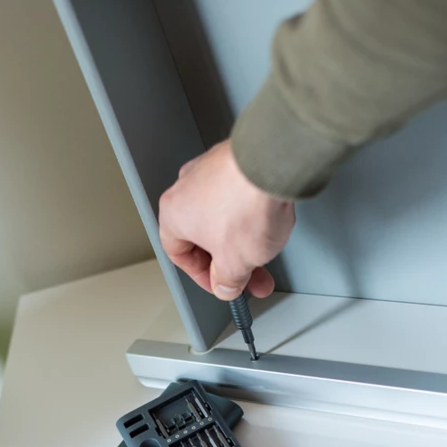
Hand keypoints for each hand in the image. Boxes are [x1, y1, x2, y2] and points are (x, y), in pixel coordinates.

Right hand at [158, 140, 294, 300]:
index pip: (179, 255)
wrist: (273, 163)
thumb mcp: (235, 263)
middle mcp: (186, 188)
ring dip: (243, 239)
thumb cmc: (245, 204)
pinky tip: (268, 223)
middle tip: (250, 276)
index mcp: (173, 214)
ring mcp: (211, 170)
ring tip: (265, 251)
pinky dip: (252, 213)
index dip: (203, 276)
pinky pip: (239, 196)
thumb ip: (227, 282)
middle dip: (231, 262)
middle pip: (204, 237)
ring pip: (223, 217)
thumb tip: (226, 286)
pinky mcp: (236, 161)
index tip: (222, 285)